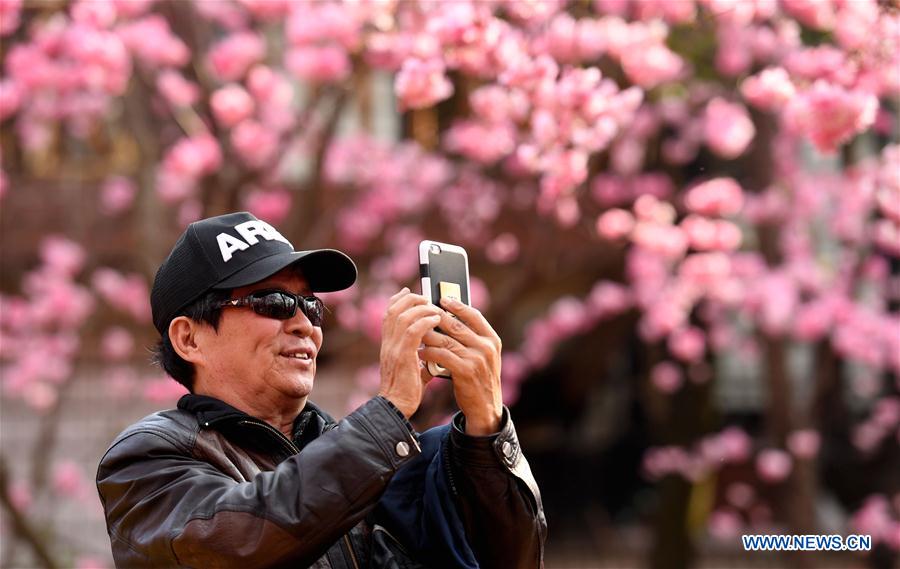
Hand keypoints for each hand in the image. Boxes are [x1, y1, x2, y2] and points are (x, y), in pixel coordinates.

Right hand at [378, 288, 442, 417]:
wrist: (396, 408)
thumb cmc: (406, 391)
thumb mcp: (411, 367)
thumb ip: (419, 355)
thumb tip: (434, 350)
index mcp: (388, 344)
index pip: (388, 314)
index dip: (397, 299)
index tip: (408, 291)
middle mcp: (387, 343)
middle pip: (394, 309)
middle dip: (410, 299)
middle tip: (426, 297)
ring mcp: (393, 349)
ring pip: (403, 316)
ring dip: (420, 308)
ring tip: (434, 308)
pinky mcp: (402, 356)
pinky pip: (412, 331)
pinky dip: (425, 321)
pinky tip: (436, 320)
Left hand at [419, 298, 502, 434]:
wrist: (485, 407)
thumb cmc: (479, 378)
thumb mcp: (483, 356)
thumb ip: (472, 338)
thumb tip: (450, 317)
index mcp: (492, 339)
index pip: (474, 315)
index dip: (457, 305)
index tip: (442, 299)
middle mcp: (487, 347)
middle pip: (457, 325)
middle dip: (436, 318)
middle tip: (421, 313)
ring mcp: (477, 359)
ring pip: (446, 340)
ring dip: (428, 335)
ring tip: (415, 332)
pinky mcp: (466, 371)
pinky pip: (442, 355)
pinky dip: (429, 352)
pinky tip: (420, 351)